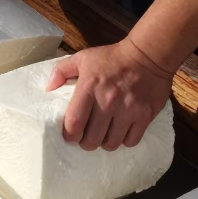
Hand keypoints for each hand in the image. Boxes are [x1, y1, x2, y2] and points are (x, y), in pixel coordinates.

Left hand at [45, 40, 173, 151]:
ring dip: (105, 143)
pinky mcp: (145, 115)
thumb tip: (48, 89)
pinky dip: (124, 140)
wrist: (149, 54)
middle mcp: (108, 101)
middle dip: (86, 143)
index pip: (74, 123)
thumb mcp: (83, 58)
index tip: (70, 135)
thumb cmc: (113, 58)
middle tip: (87, 137)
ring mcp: (129, 110)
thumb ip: (61, 71)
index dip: (70, 135)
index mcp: (89, 88)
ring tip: (104, 135)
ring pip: (111, 143)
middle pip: (92, 139)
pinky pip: (131, 141)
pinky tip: (121, 132)